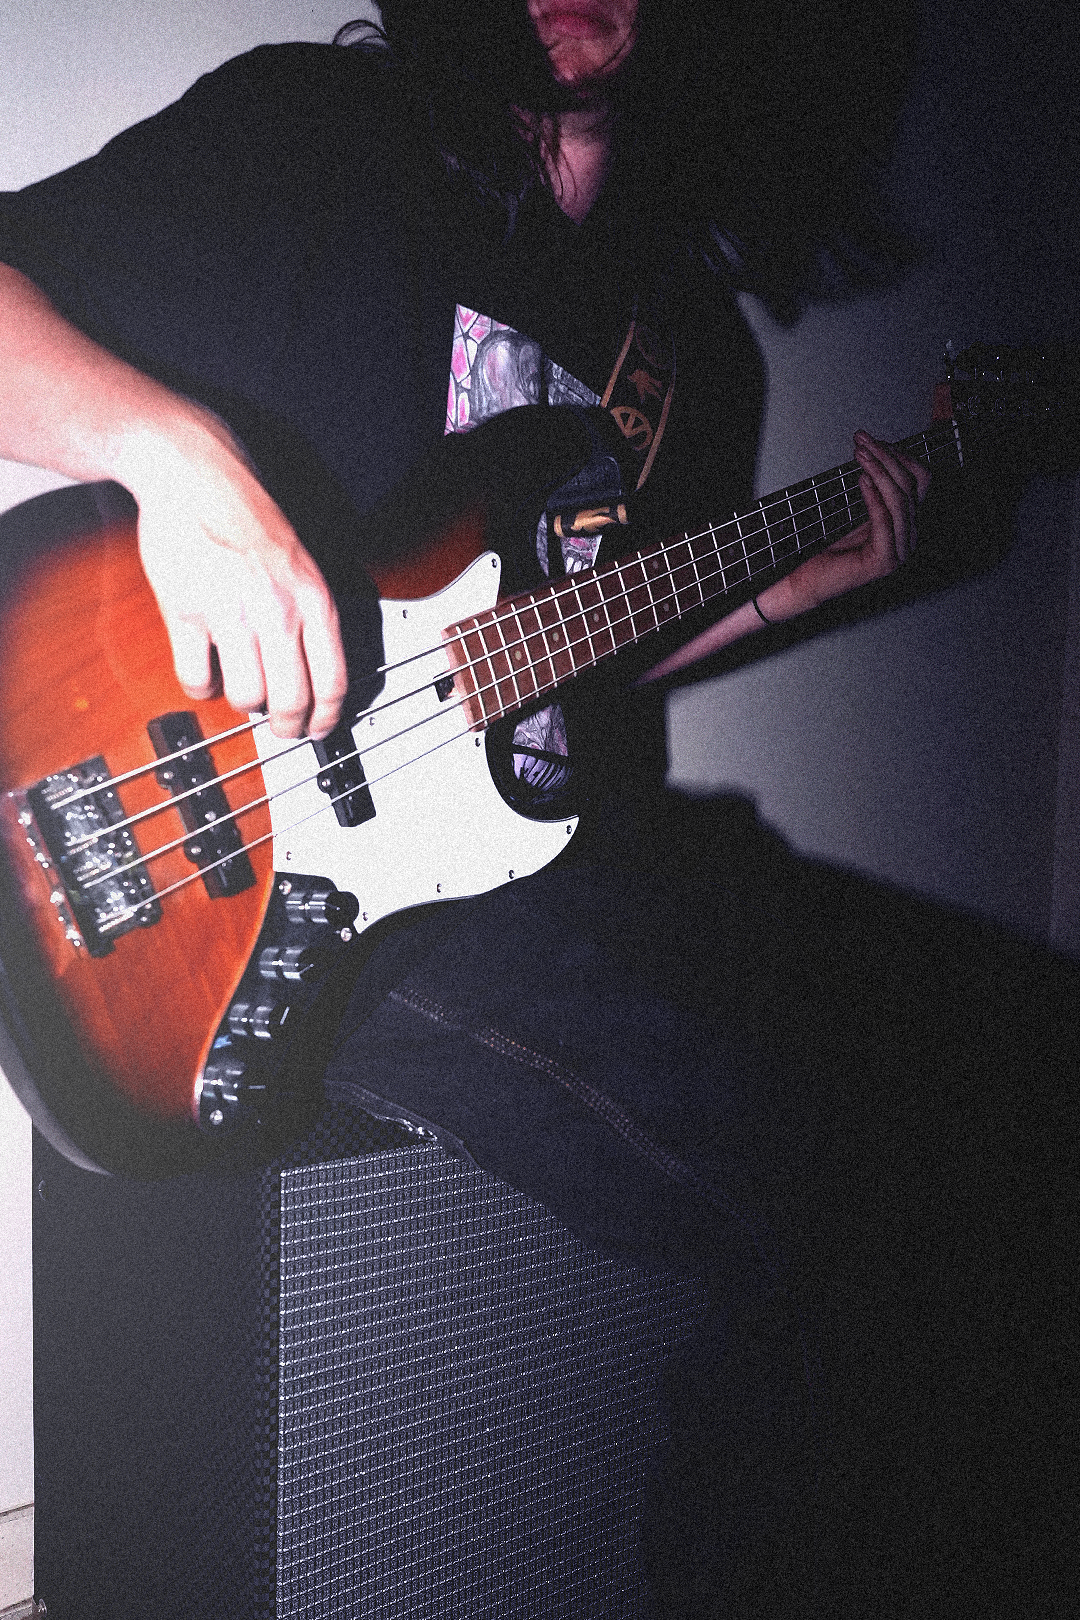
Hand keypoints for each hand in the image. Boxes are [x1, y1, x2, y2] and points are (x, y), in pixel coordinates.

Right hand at [121, 405, 347, 738]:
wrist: (195, 474)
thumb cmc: (248, 514)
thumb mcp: (303, 561)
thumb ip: (313, 612)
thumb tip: (319, 669)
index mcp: (312, 599)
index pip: (332, 681)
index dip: (326, 717)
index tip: (318, 729)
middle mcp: (276, 611)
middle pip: (291, 700)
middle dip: (287, 726)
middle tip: (280, 728)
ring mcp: (229, 614)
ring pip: (245, 697)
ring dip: (244, 703)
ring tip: (242, 690)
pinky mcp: (185, 613)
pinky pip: (196, 678)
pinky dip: (200, 686)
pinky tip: (204, 674)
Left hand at [763, 431, 929, 619]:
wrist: (809, 582)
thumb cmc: (830, 550)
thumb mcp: (860, 514)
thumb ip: (876, 493)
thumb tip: (879, 454)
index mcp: (907, 525)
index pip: (918, 481)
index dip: (898, 456)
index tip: (874, 440)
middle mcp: (909, 538)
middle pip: (911, 486)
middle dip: (886, 456)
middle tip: (863, 440)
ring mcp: (900, 552)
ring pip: (900, 499)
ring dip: (879, 470)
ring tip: (860, 454)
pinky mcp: (884, 562)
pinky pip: (884, 520)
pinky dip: (874, 496)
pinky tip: (862, 479)